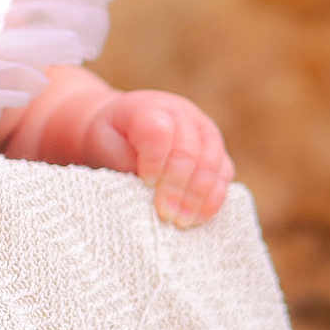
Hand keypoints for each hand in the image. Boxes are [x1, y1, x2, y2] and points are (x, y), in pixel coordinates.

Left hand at [85, 90, 232, 226]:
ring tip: (181, 221)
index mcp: (149, 108)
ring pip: (211, 163)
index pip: (159, 132)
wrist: (123, 129)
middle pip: (189, 151)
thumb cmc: (112, 140)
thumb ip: (127, 162)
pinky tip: (199, 218)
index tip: (146, 182)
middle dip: (177, 187)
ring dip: (198, 197)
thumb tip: (149, 191)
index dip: (155, 160)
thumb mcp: (105, 144)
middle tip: (166, 214)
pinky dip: (213, 198)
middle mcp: (182, 115)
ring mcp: (203, 131)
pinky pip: (224, 174)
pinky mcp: (217, 151)